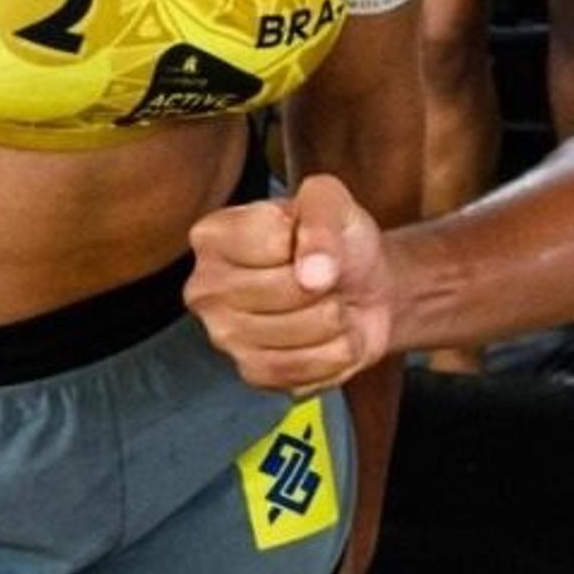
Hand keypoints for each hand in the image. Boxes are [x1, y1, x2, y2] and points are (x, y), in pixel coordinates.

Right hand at [184, 172, 394, 393]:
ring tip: (327, 303)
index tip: (311, 238)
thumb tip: (313, 271)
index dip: (311, 240)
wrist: (367, 288)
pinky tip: (328, 334)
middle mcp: (205, 289)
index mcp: (212, 237)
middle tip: (323, 276)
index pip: (274, 241)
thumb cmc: (339, 240)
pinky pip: (306, 366)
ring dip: (334, 317)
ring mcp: (224, 336)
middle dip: (324, 282)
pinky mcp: (253, 372)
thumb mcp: (332, 201)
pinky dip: (333, 351)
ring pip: (302, 330)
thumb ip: (320, 217)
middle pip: (287, 288)